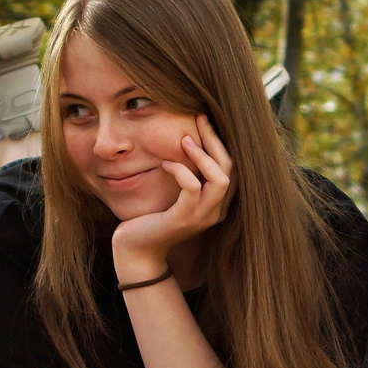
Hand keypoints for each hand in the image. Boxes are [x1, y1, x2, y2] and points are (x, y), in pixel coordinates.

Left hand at [109, 116, 234, 284]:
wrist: (136, 249)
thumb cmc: (153, 218)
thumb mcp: (175, 193)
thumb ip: (188, 175)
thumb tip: (186, 140)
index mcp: (217, 204)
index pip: (231, 167)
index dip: (220, 142)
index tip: (204, 121)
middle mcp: (216, 211)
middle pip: (230, 169)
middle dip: (215, 140)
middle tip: (199, 118)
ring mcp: (202, 217)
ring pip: (219, 178)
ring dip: (202, 155)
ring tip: (183, 140)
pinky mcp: (184, 218)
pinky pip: (192, 187)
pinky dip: (180, 170)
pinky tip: (165, 163)